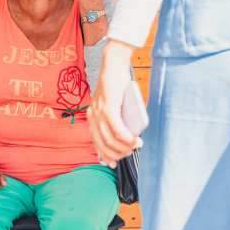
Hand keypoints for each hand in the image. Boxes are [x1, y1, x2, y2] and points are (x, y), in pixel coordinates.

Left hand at [89, 40, 142, 166]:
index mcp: (92, 117)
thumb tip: (124, 134)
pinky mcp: (108, 108)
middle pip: (103, 145)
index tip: (114, 164)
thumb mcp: (112, 104)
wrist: (114, 66)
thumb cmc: (117, 85)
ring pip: (111, 139)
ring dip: (126, 147)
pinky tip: (135, 141)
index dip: (105, 156)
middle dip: (118, 154)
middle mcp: (92, 116)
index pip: (96, 143)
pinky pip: (117, 129)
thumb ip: (114, 117)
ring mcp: (99, 113)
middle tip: (131, 152)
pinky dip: (127, 138)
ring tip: (137, 145)